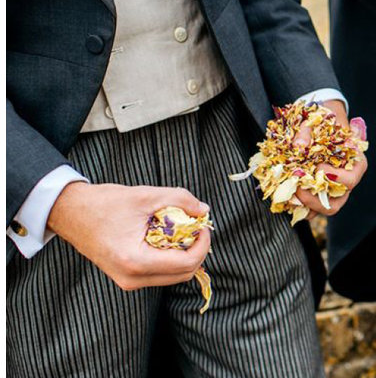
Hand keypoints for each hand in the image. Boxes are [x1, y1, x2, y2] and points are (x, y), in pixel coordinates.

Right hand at [47, 182, 210, 290]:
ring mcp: (128, 281)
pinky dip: (171, 257)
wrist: (70, 213)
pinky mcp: (127, 277)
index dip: (202, 244)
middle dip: (196, 250)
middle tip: (196, 226)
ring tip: (182, 230)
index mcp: (135, 261)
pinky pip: (160, 273)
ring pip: (173, 276)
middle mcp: (131, 278)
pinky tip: (168, 237)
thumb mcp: (145, 195)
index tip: (203, 225)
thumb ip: (179, 200)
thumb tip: (203, 210)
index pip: (185, 263)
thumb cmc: (104, 203)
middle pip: (183, 274)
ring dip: (184, 254)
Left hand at [291, 100, 366, 216]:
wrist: (321, 126)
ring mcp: (333, 191)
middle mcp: (346, 182)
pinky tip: (287, 198)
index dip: (335, 178)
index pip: (350, 179)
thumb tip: (299, 146)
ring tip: (290, 194)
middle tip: (298, 187)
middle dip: (314, 199)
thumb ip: (306, 131)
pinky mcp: (320, 196)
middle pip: (337, 202)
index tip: (318, 168)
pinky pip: (311, 210)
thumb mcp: (318, 121)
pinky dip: (299, 208)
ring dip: (305, 205)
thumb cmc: (324, 123)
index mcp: (355, 164)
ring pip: (324, 209)